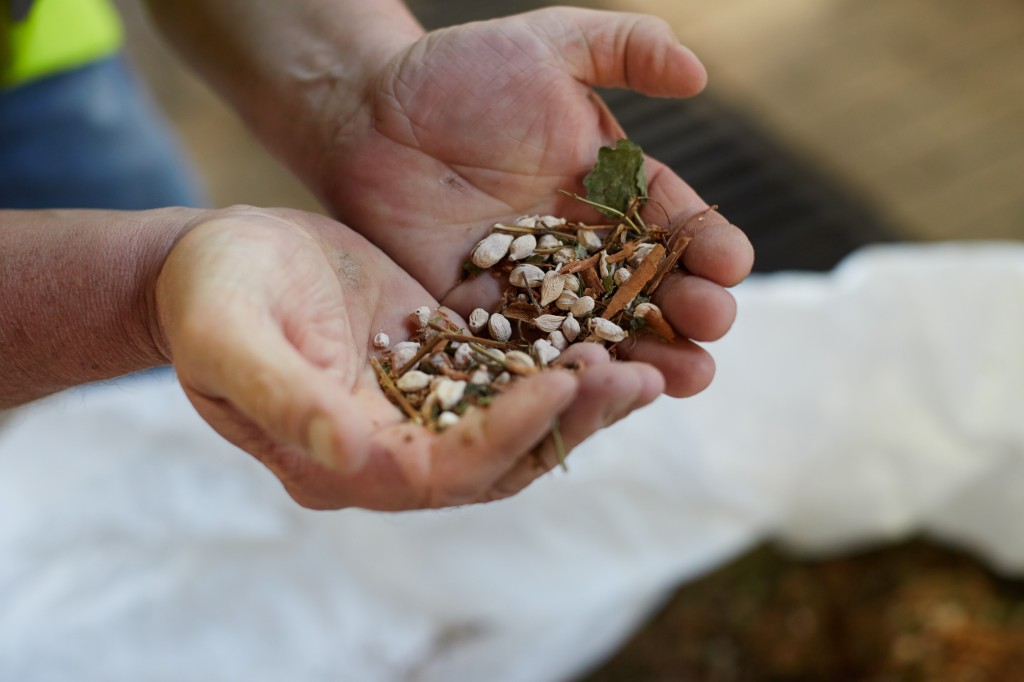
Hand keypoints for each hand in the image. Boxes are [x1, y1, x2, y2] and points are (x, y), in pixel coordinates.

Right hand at [154, 207, 662, 509]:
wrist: (222, 257)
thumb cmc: (211, 292)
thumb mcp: (231, 337)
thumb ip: (287, 398)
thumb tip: (355, 457)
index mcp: (340, 458)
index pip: (437, 471)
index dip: (503, 437)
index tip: (560, 386)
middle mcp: (392, 447)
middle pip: (498, 458)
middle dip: (570, 422)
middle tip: (641, 380)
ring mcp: (423, 407)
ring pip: (518, 421)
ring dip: (582, 397)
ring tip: (645, 361)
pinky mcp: (443, 362)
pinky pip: (514, 372)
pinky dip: (562, 358)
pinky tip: (610, 330)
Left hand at [311, 7, 754, 395]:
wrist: (368, 113)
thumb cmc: (460, 72)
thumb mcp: (552, 43)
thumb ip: (626, 47)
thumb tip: (697, 72)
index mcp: (610, 191)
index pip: (671, 224)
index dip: (705, 245)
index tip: (730, 263)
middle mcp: (581, 248)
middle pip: (647, 289)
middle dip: (689, 310)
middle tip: (714, 325)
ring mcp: (533, 289)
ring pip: (600, 333)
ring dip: (644, 357)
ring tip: (687, 378)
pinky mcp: (482, 317)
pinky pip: (528, 352)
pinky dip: (561, 373)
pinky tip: (594, 389)